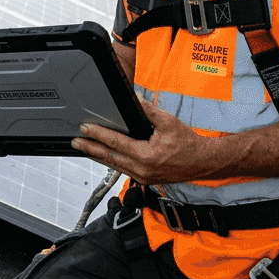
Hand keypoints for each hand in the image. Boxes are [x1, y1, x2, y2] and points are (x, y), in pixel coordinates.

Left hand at [71, 97, 216, 184]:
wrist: (203, 162)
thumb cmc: (189, 144)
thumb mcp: (168, 122)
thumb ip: (148, 111)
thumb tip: (134, 99)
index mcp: (146, 156)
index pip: (115, 144)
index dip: (98, 135)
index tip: (85, 129)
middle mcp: (142, 170)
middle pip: (109, 158)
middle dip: (90, 148)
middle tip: (75, 141)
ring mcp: (143, 177)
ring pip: (114, 166)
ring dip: (99, 156)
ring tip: (85, 147)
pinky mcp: (145, 179)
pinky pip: (123, 170)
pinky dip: (112, 161)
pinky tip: (105, 156)